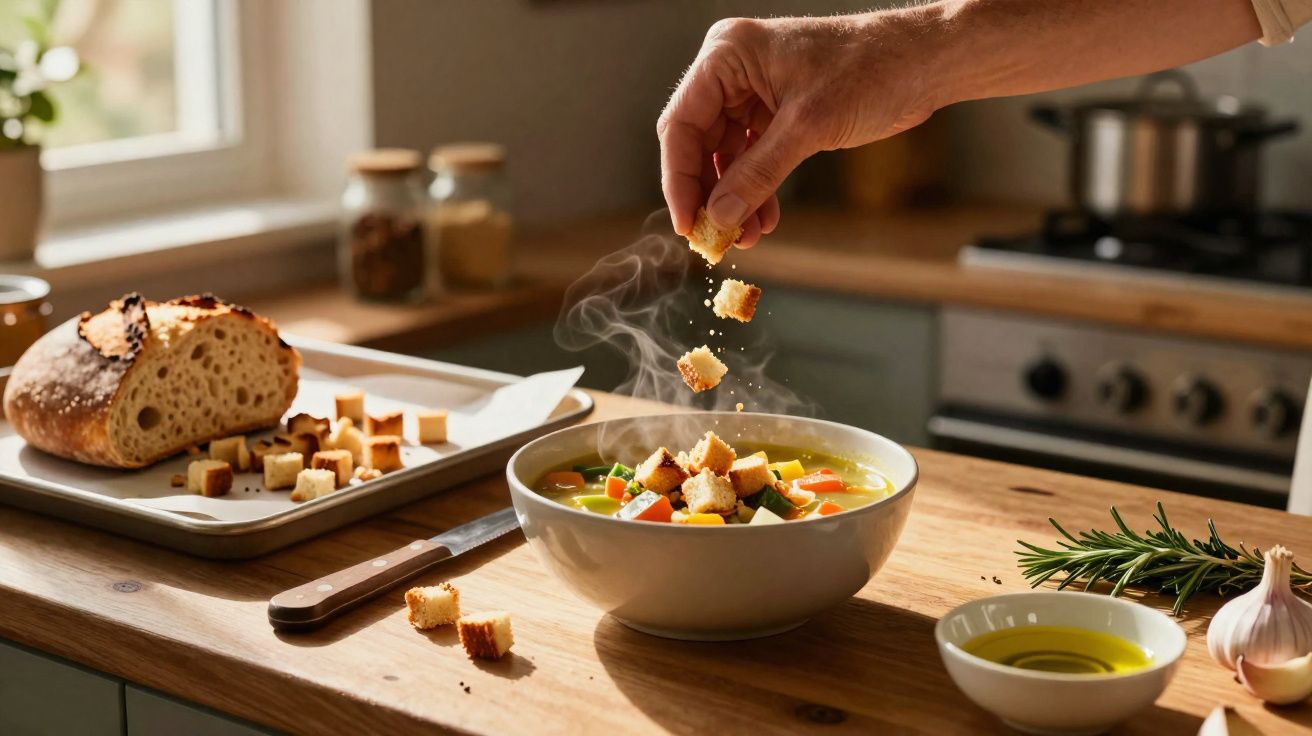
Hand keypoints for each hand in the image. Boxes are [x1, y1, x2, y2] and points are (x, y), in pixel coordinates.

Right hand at [657, 12, 941, 246]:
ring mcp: (754, 92)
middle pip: (698, 143)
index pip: (681, 123)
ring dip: (734, 199)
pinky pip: (753, 158)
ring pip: (726, 157)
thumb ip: (758, 173)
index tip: (688, 224)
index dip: (679, 179)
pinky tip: (763, 221)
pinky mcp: (776, 113)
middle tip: (716, 238)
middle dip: (710, 194)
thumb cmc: (872, 70)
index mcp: (728, 55)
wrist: (924, 63)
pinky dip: (756, 190)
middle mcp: (733, 71)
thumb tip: (720, 216)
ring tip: (746, 237)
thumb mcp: (809, 126)